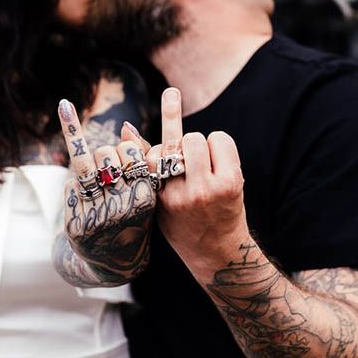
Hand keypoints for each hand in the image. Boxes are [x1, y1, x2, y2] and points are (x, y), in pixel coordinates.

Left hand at [57, 98, 155, 279]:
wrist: (114, 262)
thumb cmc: (132, 216)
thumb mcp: (144, 189)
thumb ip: (138, 157)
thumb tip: (124, 125)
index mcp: (145, 196)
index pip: (129, 150)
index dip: (124, 149)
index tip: (126, 159)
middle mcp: (123, 208)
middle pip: (105, 153)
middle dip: (104, 155)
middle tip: (107, 171)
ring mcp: (98, 216)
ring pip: (86, 163)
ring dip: (88, 162)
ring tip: (95, 175)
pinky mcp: (77, 224)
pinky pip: (71, 184)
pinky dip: (75, 184)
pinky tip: (71, 141)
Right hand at [148, 88, 247, 272]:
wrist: (218, 252)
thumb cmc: (183, 223)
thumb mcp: (157, 201)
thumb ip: (145, 166)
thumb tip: (126, 128)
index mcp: (159, 199)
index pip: (150, 156)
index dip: (156, 145)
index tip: (168, 105)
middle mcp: (181, 194)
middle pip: (173, 142)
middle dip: (179, 146)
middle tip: (188, 164)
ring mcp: (207, 187)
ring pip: (195, 138)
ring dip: (199, 145)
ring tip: (204, 164)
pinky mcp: (231, 181)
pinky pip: (220, 139)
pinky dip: (219, 144)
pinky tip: (219, 162)